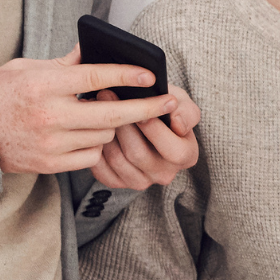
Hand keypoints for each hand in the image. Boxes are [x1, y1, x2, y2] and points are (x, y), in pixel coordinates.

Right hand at [0, 49, 183, 175]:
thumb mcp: (27, 67)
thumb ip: (65, 62)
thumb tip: (95, 47)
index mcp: (45, 85)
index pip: (96, 77)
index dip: (128, 75)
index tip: (151, 75)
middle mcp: (50, 115)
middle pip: (112, 113)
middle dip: (146, 108)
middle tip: (169, 102)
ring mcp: (50, 143)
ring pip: (104, 135)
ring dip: (113, 125)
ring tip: (109, 115)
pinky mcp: (48, 164)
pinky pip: (91, 156)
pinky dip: (96, 146)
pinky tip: (90, 135)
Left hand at [85, 88, 203, 190]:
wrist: (148, 120)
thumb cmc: (166, 109)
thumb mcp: (183, 103)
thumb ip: (186, 111)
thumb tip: (178, 123)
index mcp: (186, 156)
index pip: (173, 150)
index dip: (155, 129)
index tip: (139, 107)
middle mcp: (165, 174)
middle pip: (139, 154)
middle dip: (122, 124)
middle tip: (107, 97)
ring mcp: (141, 181)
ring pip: (117, 160)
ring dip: (104, 133)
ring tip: (96, 108)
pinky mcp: (119, 182)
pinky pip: (102, 170)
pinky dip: (96, 149)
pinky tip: (92, 129)